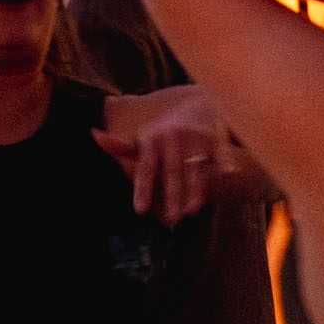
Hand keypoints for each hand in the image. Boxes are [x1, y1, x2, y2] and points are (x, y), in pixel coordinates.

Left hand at [98, 96, 232, 224]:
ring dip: (195, 188)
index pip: (146, 168)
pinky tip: (228, 173)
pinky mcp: (217, 137)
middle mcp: (173, 138)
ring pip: (195, 167)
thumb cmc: (167, 131)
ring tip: (192, 210)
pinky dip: (225, 159)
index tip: (139, 210)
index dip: (143, 188)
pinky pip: (222, 151)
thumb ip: (123, 146)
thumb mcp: (145, 138)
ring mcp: (195, 137)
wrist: (199, 103)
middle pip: (172, 172)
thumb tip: (94, 135)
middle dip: (172, 196)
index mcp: (152, 139)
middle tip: (170, 221)